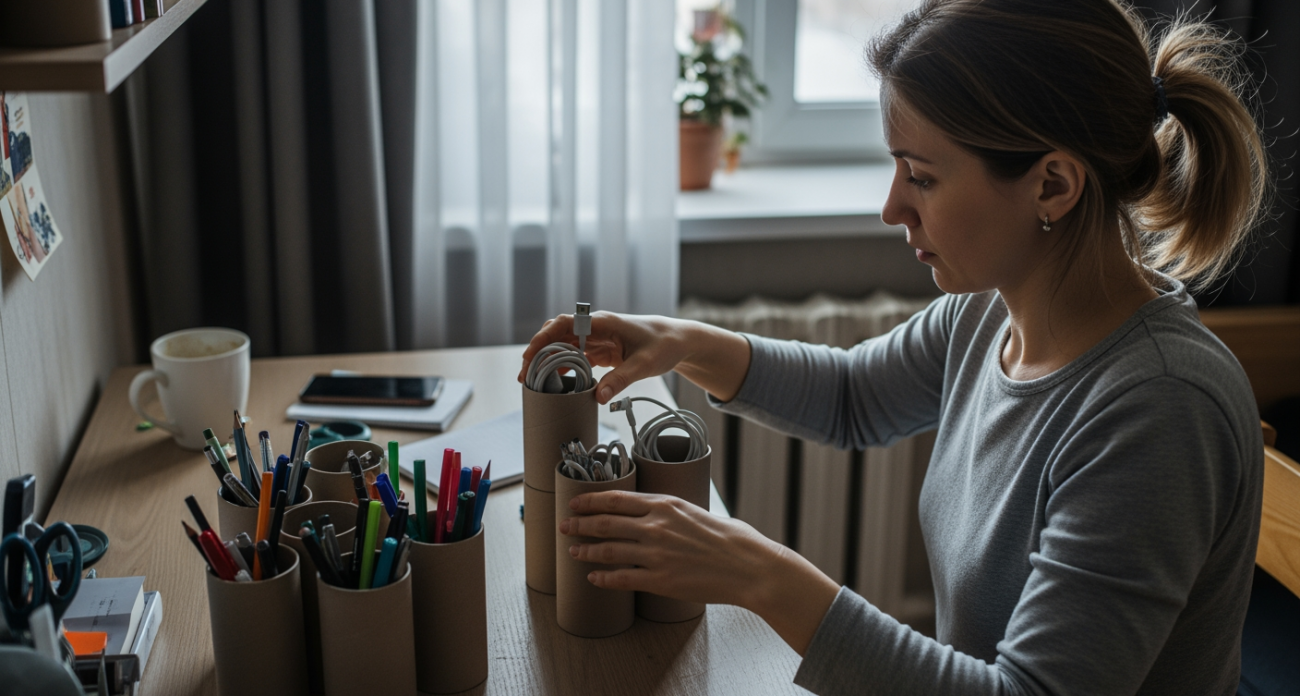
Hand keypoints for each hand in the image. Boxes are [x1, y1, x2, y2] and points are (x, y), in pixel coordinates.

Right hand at [518, 312, 751, 403]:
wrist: (678, 341)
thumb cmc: (663, 345)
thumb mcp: (644, 365)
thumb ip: (620, 380)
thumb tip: (598, 397)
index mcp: (603, 322)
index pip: (564, 324)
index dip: (544, 338)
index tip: (530, 355)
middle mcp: (595, 327)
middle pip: (557, 335)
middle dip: (538, 352)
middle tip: (525, 375)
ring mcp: (596, 338)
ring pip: (563, 346)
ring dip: (548, 361)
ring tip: (534, 382)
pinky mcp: (600, 350)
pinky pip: (575, 356)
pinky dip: (563, 367)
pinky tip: (555, 381)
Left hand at [560, 490, 840, 654]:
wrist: (750, 566)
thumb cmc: (732, 539)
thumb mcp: (699, 511)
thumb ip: (673, 512)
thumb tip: (658, 513)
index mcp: (666, 504)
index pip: (617, 499)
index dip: (591, 501)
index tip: (576, 503)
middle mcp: (656, 526)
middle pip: (606, 523)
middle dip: (580, 524)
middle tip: (565, 525)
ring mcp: (656, 553)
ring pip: (608, 550)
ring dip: (586, 549)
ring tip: (573, 550)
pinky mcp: (660, 579)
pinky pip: (622, 578)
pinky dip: (603, 577)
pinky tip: (593, 576)